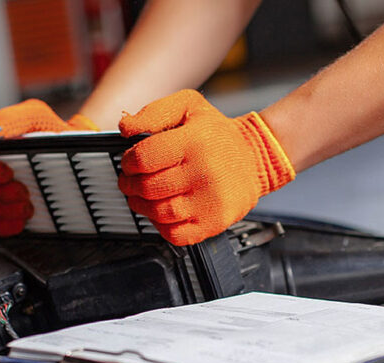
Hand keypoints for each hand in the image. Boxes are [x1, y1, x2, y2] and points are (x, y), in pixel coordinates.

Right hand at [0, 99, 97, 235]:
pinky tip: (24, 219)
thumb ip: (8, 120)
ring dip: (6, 211)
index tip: (7, 172)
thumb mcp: (33, 115)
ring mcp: (1, 196)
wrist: (76, 148)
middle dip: (0, 194)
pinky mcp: (13, 213)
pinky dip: (8, 226)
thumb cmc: (51, 129)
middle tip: (23, 190)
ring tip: (29, 204)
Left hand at [118, 89, 295, 245]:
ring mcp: (210, 202)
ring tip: (143, 197)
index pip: (143, 158)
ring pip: (159, 213)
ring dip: (142, 206)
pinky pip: (176, 234)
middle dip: (131, 185)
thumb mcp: (189, 106)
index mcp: (194, 142)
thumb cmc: (219, 134)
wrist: (257, 157)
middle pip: (148, 188)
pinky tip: (163, 212)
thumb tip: (126, 127)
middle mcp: (203, 173)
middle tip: (132, 181)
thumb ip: (154, 112)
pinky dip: (161, 226)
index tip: (130, 162)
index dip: (128, 162)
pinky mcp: (215, 222)